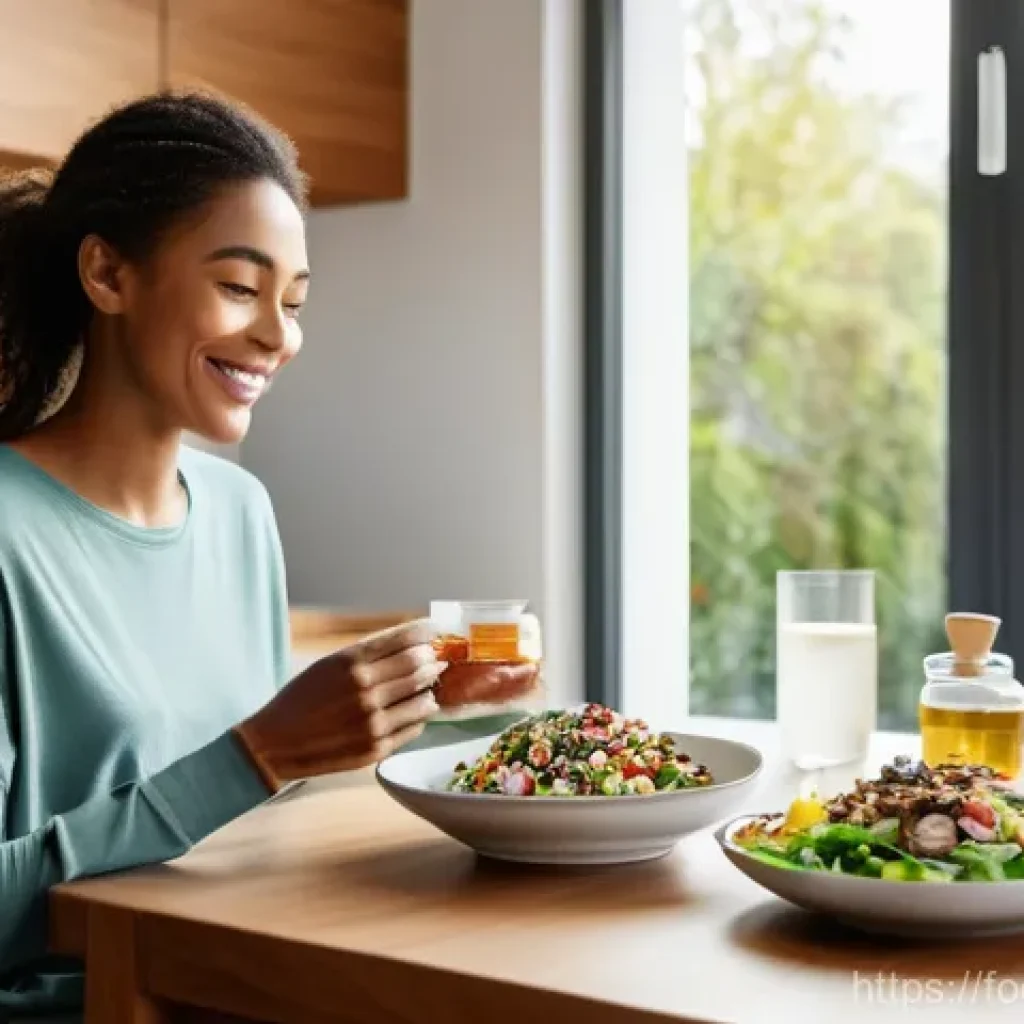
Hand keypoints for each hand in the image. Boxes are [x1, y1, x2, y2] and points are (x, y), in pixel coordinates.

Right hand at [234, 618, 443, 790]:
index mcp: (350, 661)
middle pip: (418, 667)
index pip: (403, 639)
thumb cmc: (302, 699)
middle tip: (437, 660)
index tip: (435, 629)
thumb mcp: (329, 664)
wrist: (275, 744)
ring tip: (428, 687)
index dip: (425, 631)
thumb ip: (368, 654)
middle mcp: (364, 689)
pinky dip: (420, 716)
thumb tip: (412, 644)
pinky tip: (415, 710)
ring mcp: (372, 721)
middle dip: (432, 660)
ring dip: (430, 690)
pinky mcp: (375, 749)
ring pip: (423, 699)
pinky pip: (414, 728)